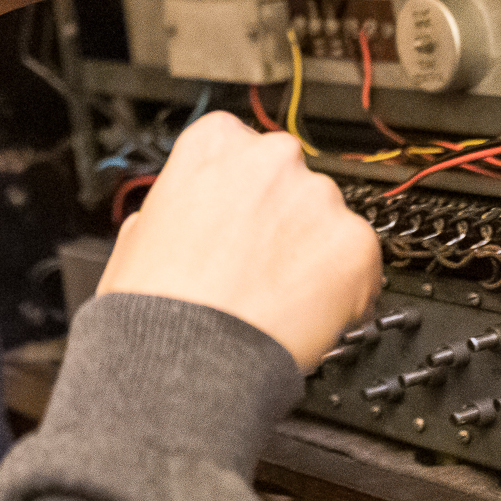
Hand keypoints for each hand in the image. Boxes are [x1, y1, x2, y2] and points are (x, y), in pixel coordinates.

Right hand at [96, 112, 382, 370]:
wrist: (186, 357)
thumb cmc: (156, 303)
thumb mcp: (140, 231)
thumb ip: (180, 205)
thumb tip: (190, 214)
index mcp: (216, 142)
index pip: (244, 149)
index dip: (243, 195)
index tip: (240, 222)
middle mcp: (273, 156)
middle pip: (291, 182)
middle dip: (281, 221)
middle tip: (258, 267)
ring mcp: (319, 197)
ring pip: (327, 222)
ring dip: (312, 254)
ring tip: (278, 299)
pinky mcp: (355, 243)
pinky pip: (360, 263)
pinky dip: (345, 289)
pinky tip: (306, 315)